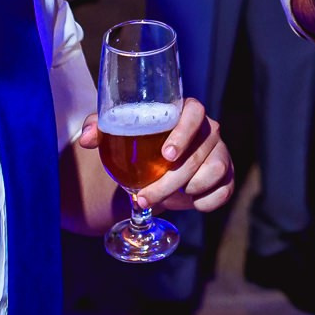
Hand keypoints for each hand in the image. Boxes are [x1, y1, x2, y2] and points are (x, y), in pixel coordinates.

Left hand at [75, 98, 233, 213]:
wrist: (157, 170)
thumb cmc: (141, 144)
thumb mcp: (119, 134)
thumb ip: (100, 128)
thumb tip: (88, 138)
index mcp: (186, 112)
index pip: (194, 113)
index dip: (184, 132)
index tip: (166, 154)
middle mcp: (209, 130)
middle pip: (197, 152)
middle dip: (170, 181)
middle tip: (143, 196)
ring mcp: (221, 153)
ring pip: (213, 172)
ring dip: (187, 191)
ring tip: (167, 197)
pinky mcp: (227, 176)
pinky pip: (223, 191)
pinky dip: (204, 202)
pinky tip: (189, 201)